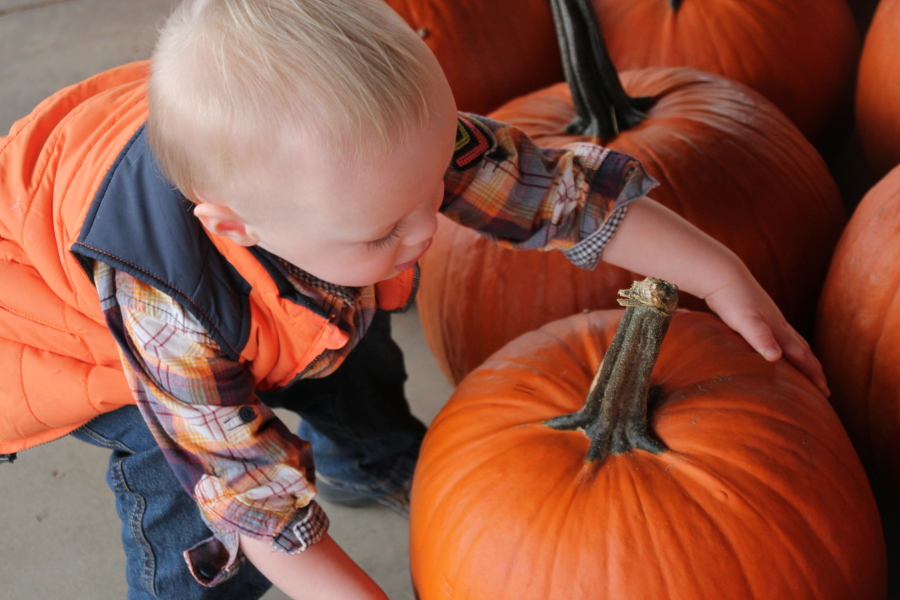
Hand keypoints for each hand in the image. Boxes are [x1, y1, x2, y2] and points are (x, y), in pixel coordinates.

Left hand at [703, 269, 829, 396]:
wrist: (722, 275)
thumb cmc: (732, 300)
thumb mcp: (745, 322)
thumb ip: (760, 339)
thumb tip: (776, 358)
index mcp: (778, 329)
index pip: (802, 356)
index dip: (813, 374)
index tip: (825, 393)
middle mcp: (778, 324)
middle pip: (802, 350)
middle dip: (814, 369)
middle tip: (823, 389)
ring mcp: (769, 318)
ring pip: (792, 341)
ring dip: (802, 358)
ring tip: (805, 371)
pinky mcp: (757, 315)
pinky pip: (776, 336)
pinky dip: (783, 347)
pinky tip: (775, 350)